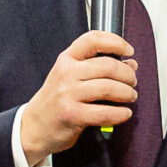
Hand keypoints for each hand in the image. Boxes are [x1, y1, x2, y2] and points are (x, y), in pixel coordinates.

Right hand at [20, 30, 137, 164]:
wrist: (34, 126)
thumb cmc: (56, 100)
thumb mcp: (69, 76)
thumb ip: (97, 68)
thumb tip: (130, 64)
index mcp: (67, 60)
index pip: (93, 40)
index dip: (115, 42)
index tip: (129, 51)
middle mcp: (67, 73)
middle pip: (107, 66)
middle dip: (128, 74)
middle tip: (133, 82)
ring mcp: (68, 94)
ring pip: (108, 88)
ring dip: (127, 93)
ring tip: (131, 97)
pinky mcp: (73, 115)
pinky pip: (105, 112)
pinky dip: (120, 113)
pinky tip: (124, 113)